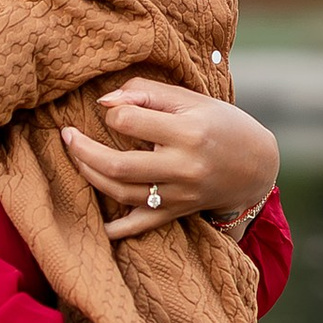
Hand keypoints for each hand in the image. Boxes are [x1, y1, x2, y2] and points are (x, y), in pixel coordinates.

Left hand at [60, 79, 278, 242]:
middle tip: (66, 136)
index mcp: (188, 132)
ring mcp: (179, 195)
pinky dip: (116, 228)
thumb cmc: (220, 124)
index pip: (129, 122)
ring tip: (77, 157)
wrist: (256, 164)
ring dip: (90, 175)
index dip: (113, 112)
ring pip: (121, 193)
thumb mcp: (191, 98)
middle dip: (83, 150)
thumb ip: (147, 93)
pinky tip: (96, 223)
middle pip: (118, 165)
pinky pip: (140, 225)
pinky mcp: (176, 212)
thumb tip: (105, 101)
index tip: (111, 108)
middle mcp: (183, 167)